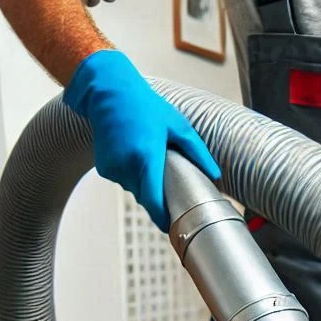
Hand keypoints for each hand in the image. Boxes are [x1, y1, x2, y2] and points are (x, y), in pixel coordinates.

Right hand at [64, 49, 219, 231]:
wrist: (107, 91)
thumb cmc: (144, 105)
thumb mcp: (177, 125)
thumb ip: (198, 152)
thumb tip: (215, 174)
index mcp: (146, 157)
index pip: (154, 201)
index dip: (162, 219)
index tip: (172, 228)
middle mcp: (127, 166)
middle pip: (147, 197)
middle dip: (157, 195)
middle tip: (167, 178)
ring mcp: (113, 169)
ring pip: (135, 190)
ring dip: (144, 182)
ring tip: (147, 156)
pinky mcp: (104, 169)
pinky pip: (123, 180)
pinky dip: (130, 174)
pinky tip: (133, 153)